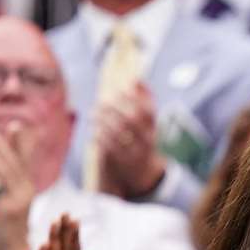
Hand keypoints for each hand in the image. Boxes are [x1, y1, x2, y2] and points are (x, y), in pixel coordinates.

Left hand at [0, 120, 36, 249]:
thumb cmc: (6, 228)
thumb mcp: (5, 201)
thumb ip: (0, 183)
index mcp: (27, 188)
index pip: (24, 160)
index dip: (20, 142)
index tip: (16, 124)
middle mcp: (27, 192)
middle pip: (14, 162)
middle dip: (1, 144)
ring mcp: (19, 200)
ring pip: (6, 171)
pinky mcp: (8, 209)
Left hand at [96, 82, 165, 198]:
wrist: (143, 171)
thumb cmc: (143, 137)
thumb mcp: (148, 121)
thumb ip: (145, 99)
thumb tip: (136, 79)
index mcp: (155, 129)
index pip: (147, 111)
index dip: (133, 99)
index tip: (119, 90)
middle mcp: (148, 141)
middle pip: (131, 121)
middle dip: (114, 109)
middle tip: (100, 102)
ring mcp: (136, 153)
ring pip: (118, 134)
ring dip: (103, 121)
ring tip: (94, 114)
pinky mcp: (124, 163)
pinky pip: (109, 148)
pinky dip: (100, 136)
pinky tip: (95, 130)